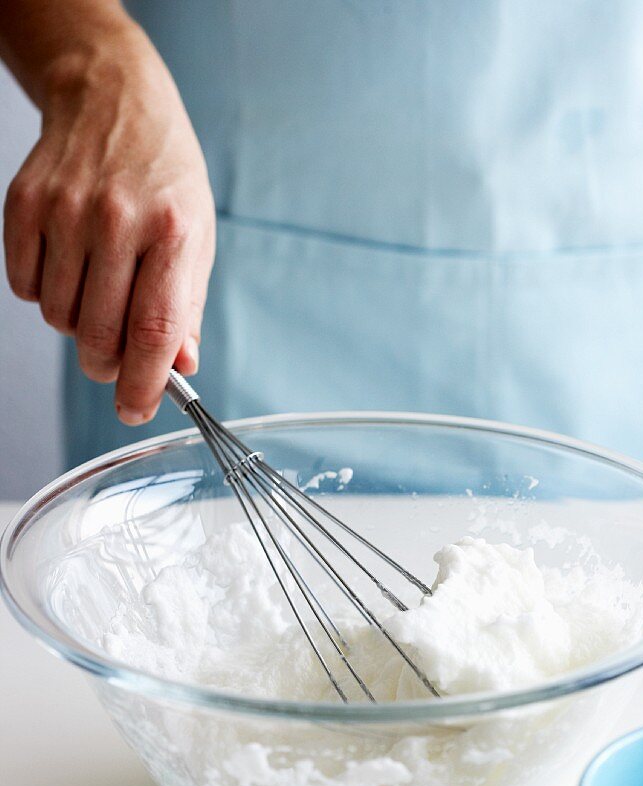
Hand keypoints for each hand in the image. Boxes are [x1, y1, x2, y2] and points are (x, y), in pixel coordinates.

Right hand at [3, 27, 215, 423]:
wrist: (112, 98)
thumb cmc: (164, 177)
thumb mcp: (197, 239)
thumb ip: (187, 309)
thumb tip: (180, 368)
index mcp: (173, 232)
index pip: (155, 331)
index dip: (144, 385)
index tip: (135, 410)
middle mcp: (118, 221)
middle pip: (100, 336)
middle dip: (107, 365)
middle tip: (116, 358)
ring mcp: (65, 210)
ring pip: (61, 319)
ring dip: (79, 325)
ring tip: (98, 289)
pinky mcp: (24, 204)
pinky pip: (27, 289)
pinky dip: (47, 295)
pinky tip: (70, 265)